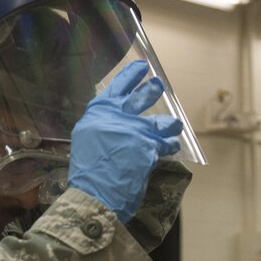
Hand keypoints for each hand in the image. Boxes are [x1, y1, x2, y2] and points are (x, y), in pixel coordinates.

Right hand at [67, 60, 183, 222]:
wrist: (95, 194)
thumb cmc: (87, 171)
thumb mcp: (87, 139)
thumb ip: (102, 125)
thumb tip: (115, 121)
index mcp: (99, 113)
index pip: (117, 87)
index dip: (130, 75)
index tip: (141, 67)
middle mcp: (118, 116)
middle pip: (141, 97)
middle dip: (152, 90)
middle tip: (159, 85)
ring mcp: (136, 131)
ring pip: (160, 121)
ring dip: (169, 123)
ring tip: (174, 124)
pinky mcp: (150, 148)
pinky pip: (166, 144)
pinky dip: (169, 146)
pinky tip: (172, 146)